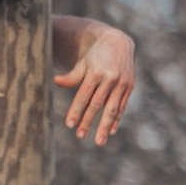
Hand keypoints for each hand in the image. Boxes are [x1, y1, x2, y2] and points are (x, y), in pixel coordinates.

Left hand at [53, 24, 134, 146]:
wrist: (119, 43)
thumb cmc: (95, 56)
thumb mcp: (83, 63)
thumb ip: (72, 76)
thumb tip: (55, 81)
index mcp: (95, 72)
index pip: (83, 96)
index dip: (76, 111)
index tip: (69, 125)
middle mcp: (109, 78)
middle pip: (97, 104)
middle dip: (88, 121)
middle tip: (80, 136)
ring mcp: (121, 83)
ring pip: (112, 109)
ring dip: (105, 126)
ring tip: (99, 142)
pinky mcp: (129, 86)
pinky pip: (122, 106)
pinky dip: (117, 119)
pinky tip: (111, 131)